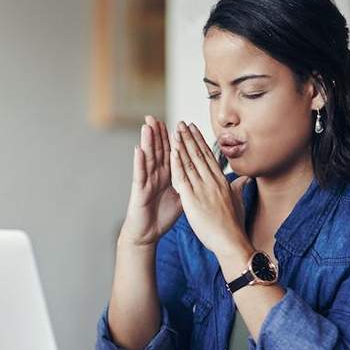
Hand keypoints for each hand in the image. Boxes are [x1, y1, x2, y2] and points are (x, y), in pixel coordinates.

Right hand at [119, 115, 182, 246]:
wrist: (148, 233)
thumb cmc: (162, 216)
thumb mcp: (184, 198)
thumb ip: (194, 185)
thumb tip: (210, 178)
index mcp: (167, 175)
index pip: (172, 152)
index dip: (176, 138)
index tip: (179, 123)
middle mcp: (155, 175)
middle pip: (158, 150)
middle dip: (158, 133)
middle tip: (155, 116)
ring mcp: (146, 181)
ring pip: (148, 157)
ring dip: (147, 141)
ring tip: (147, 125)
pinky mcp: (139, 190)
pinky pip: (139, 174)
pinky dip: (139, 161)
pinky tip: (139, 149)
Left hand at [169, 121, 252, 257]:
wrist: (231, 241)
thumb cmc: (234, 226)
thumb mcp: (237, 202)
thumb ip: (238, 188)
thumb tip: (245, 179)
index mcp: (221, 182)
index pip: (208, 157)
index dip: (200, 142)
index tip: (194, 129)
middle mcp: (212, 181)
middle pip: (199, 155)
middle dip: (189, 137)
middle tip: (181, 123)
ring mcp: (203, 189)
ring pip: (190, 162)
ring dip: (182, 145)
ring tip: (175, 131)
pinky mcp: (193, 198)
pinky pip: (182, 176)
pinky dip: (177, 163)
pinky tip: (172, 151)